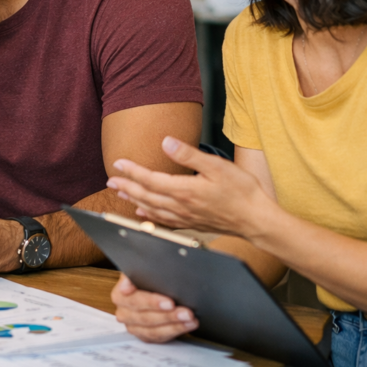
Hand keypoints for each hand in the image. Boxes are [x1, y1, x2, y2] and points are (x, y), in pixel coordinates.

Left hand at [106, 136, 274, 236]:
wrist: (256, 219)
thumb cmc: (241, 191)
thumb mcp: (217, 166)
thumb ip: (189, 154)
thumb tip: (166, 142)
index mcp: (184, 190)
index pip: (150, 179)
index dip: (132, 171)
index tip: (118, 163)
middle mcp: (180, 206)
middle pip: (146, 196)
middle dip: (126, 187)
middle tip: (110, 180)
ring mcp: (185, 217)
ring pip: (151, 209)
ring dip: (134, 200)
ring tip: (121, 193)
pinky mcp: (191, 224)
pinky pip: (163, 220)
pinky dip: (149, 215)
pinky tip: (144, 212)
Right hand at [111, 274, 197, 341]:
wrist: (155, 282)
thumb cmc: (152, 273)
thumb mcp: (147, 264)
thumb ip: (142, 266)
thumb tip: (139, 273)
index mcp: (120, 293)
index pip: (133, 299)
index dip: (151, 302)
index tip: (169, 302)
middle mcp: (124, 310)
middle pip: (144, 317)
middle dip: (168, 315)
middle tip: (186, 311)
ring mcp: (133, 324)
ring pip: (152, 330)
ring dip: (174, 325)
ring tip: (190, 318)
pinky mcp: (144, 334)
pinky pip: (159, 337)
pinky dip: (175, 331)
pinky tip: (188, 324)